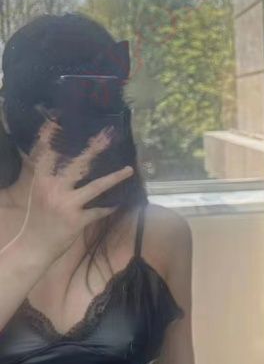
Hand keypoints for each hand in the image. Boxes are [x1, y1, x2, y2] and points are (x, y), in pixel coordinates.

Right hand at [18, 119, 134, 263]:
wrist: (35, 246)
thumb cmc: (38, 216)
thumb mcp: (39, 191)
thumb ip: (49, 174)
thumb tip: (63, 155)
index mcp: (41, 179)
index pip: (48, 152)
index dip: (54, 134)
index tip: (63, 117)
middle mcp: (53, 189)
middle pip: (77, 164)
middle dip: (95, 149)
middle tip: (108, 135)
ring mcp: (66, 205)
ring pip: (96, 187)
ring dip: (115, 177)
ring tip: (129, 169)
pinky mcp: (77, 220)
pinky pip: (100, 210)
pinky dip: (111, 206)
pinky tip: (121, 201)